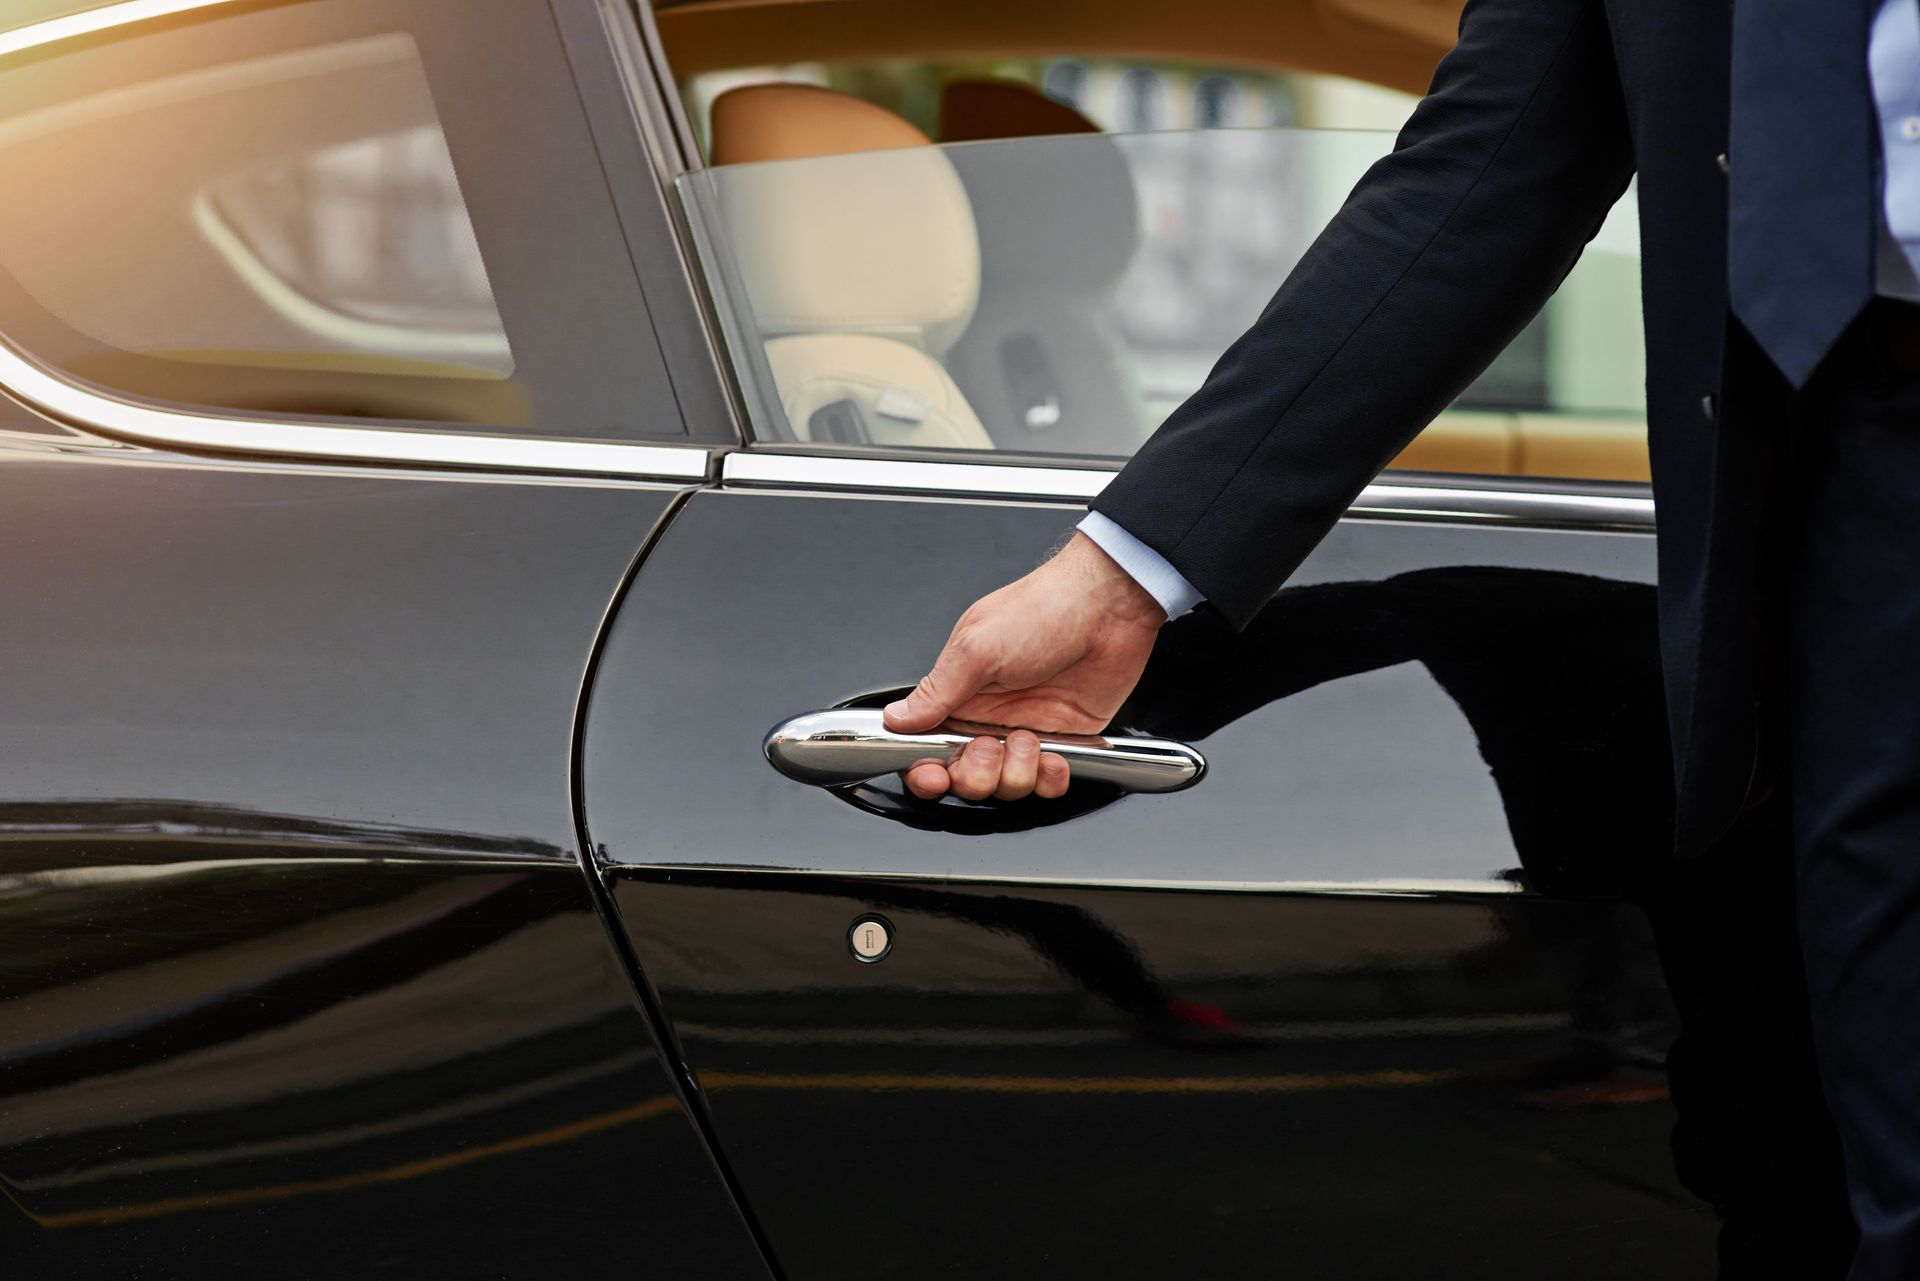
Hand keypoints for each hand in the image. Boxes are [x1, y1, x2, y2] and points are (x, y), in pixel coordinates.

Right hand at [883, 532, 1165, 800]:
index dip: (927, 771)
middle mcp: (991, 717)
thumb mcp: (977, 648)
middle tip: (989, 747)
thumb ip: (936, 692)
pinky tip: (1055, 756)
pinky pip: (1049, 782)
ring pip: (1008, 786)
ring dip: (1017, 772)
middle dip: (975, 774)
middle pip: (966, 777)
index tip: (934, 777)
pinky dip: (1051, 779)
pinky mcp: (1066, 740)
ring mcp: (1028, 730)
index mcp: (960, 693)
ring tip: (1028, 739)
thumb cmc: (1044, 609)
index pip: (928, 747)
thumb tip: (896, 719)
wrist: (1110, 605)